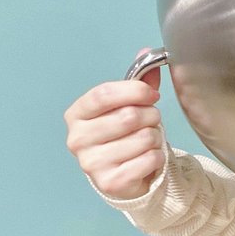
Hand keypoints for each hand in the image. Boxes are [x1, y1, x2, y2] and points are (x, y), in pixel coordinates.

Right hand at [64, 54, 165, 198]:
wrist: (126, 176)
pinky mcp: (110, 183)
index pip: (103, 94)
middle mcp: (77, 139)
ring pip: (143, 138)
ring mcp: (91, 163)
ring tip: (147, 141)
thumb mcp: (128, 106)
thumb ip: (138, 82)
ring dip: (155, 138)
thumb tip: (148, 52)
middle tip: (151, 121)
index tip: (152, 94)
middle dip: (151, 116)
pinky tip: (147, 159)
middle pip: (128, 116)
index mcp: (77, 115)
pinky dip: (157, 157)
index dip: (133, 91)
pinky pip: (149, 159)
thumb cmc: (125, 136)